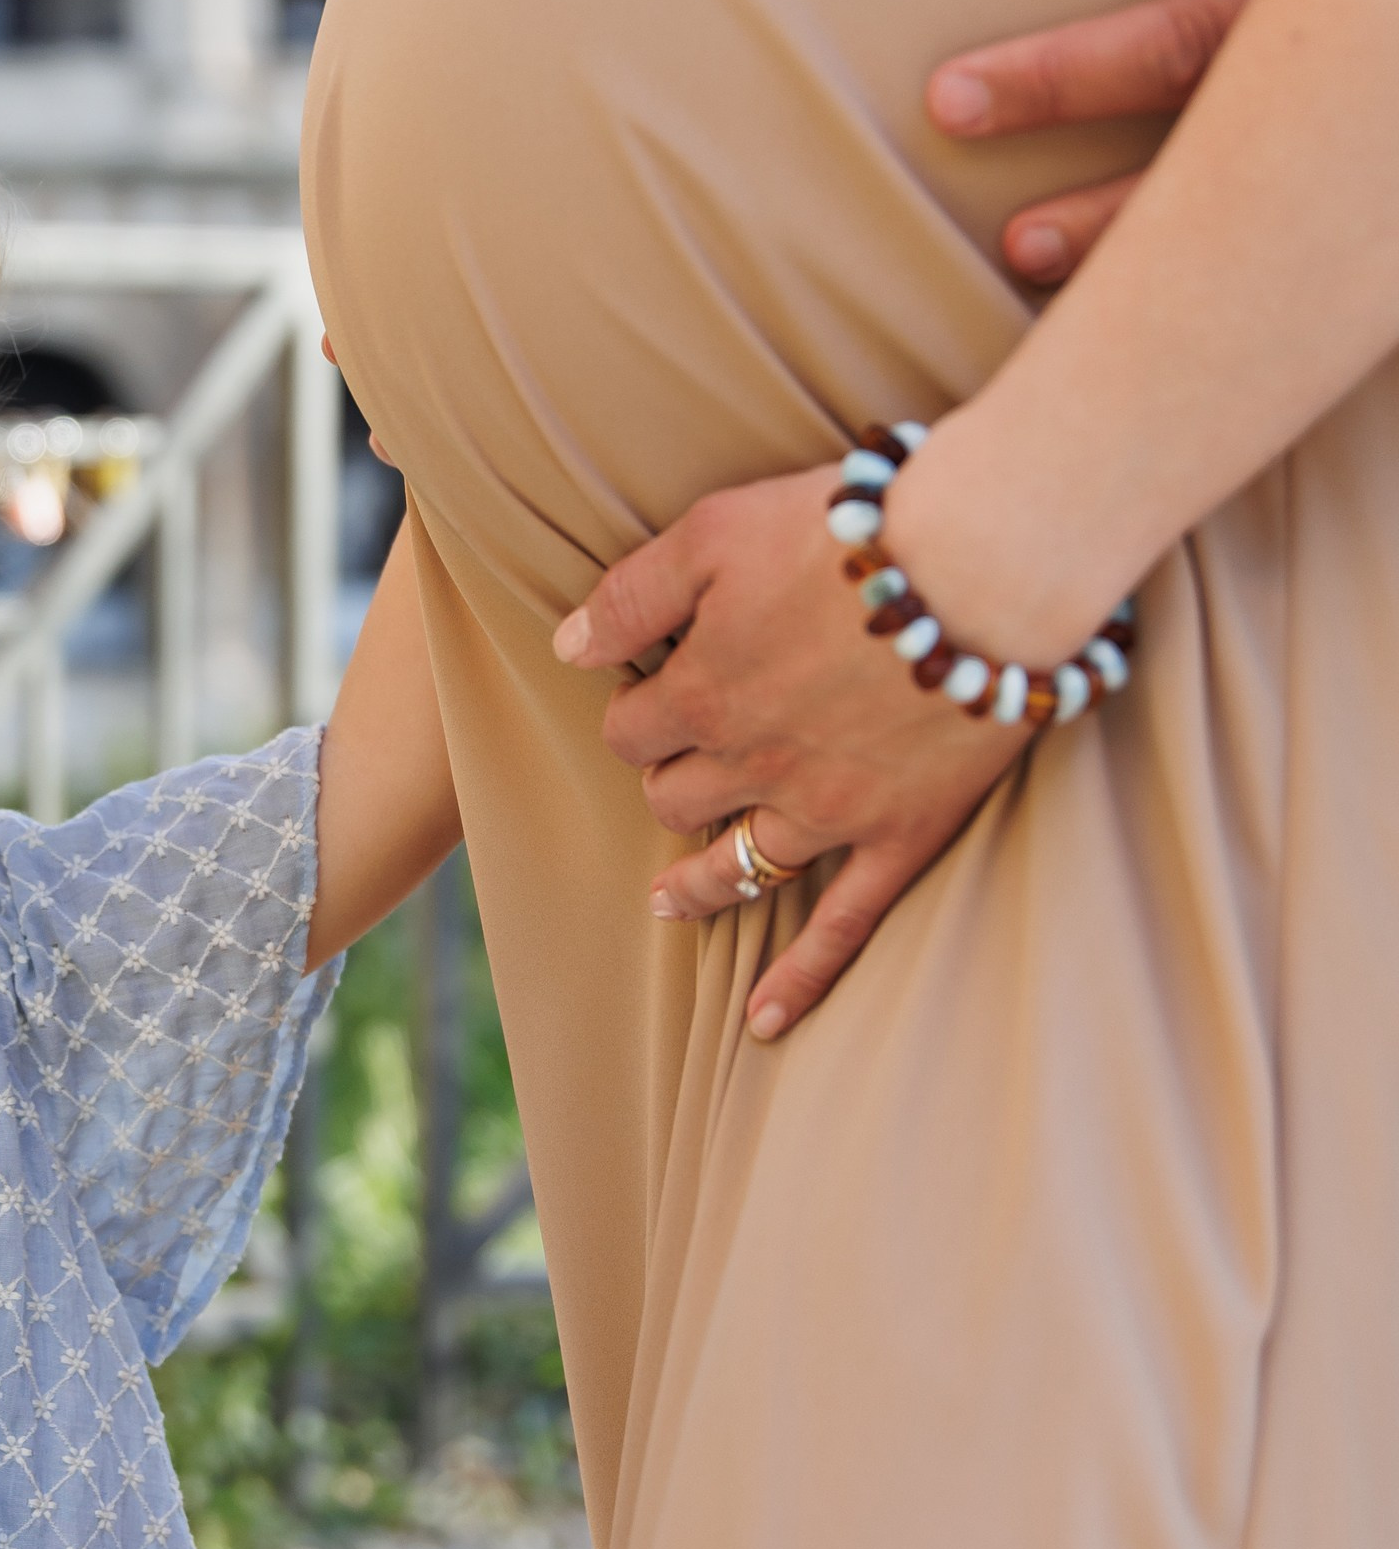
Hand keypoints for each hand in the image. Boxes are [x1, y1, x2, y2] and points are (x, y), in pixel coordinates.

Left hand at [555, 469, 1027, 1039]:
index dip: (632, 709)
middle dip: (665, 781)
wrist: (981, 561)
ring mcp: (829, 810)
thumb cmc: (847, 528)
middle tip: (678, 764)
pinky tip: (766, 1020)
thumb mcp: (714, 531)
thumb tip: (567, 645)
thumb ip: (632, 594)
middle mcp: (753, 763)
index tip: (652, 690)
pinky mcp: (903, 832)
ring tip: (670, 902)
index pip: (628, 728)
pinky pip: (843, 924)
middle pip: (674, 797)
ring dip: (698, 884)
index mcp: (701, 691)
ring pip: (739, 865)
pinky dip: (801, 976)